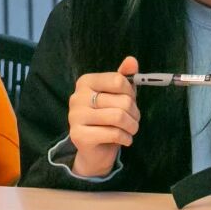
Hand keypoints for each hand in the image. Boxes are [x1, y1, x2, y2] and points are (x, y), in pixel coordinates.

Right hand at [68, 56, 139, 177]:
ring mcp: (75, 116)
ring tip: (131, 129)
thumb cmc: (108, 118)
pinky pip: (113, 134)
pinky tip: (124, 139)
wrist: (95, 149)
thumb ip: (124, 77)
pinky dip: (125, 138)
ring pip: (119, 117)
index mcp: (85, 82)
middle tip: (133, 119)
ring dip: (132, 126)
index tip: (130, 100)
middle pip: (121, 100)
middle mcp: (77, 97)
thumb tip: (132, 60)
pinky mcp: (79, 135)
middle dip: (135, 112)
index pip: (118, 80)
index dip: (130, 92)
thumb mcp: (118, 95)